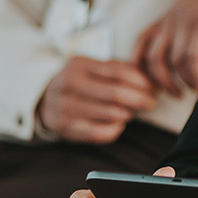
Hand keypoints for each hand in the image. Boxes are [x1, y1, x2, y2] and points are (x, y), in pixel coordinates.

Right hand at [38, 57, 157, 143]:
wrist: (45, 101)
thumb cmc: (80, 83)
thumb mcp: (93, 68)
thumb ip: (118, 69)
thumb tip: (149, 79)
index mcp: (78, 64)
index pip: (118, 71)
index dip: (140, 81)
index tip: (152, 88)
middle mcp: (69, 83)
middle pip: (115, 93)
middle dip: (139, 99)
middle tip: (150, 103)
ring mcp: (66, 106)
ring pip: (109, 113)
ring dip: (128, 113)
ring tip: (133, 112)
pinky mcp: (66, 127)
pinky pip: (98, 133)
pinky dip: (114, 130)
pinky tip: (119, 125)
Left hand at [133, 0, 197, 95]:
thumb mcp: (196, 8)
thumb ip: (189, 27)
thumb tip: (192, 54)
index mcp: (169, 18)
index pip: (141, 44)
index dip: (141, 67)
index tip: (151, 84)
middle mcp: (172, 21)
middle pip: (152, 59)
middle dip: (161, 83)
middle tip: (175, 95)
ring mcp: (187, 23)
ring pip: (173, 62)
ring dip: (183, 82)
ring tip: (196, 89)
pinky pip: (193, 59)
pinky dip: (197, 76)